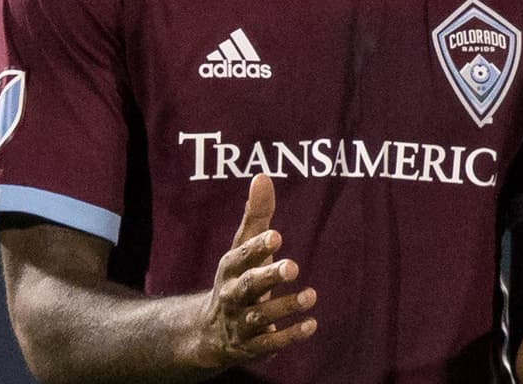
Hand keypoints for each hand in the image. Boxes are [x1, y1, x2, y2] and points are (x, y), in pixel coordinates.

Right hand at [195, 174, 316, 369]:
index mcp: (229, 268)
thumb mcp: (243, 247)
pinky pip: (270, 343)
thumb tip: (262, 176)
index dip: (257, 247)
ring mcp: (240, 322)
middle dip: (268, 277)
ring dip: (286, 306)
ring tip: (311, 295)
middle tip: (292, 266)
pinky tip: (311, 324)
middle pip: (247, 286)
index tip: (276, 236)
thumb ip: (256, 215)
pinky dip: (290, 335)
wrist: (211, 332)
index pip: (241, 256)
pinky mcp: (250, 346)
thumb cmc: (237, 277)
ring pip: (261, 317)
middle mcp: (231, 295)